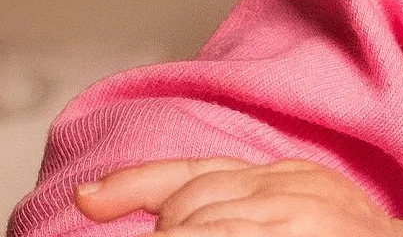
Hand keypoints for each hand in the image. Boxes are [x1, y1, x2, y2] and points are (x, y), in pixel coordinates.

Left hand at [75, 157, 402, 236]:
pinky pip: (238, 232)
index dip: (135, 183)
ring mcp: (305, 211)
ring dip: (183, 235)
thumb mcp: (290, 214)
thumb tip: (165, 218)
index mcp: (281, 176)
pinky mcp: (314, 227)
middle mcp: (291, 184)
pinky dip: (216, 233)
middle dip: (168, 232)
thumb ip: (235, 210)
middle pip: (190, 201)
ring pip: (204, 219)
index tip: (89, 199)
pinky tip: (207, 236)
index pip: (194, 172)